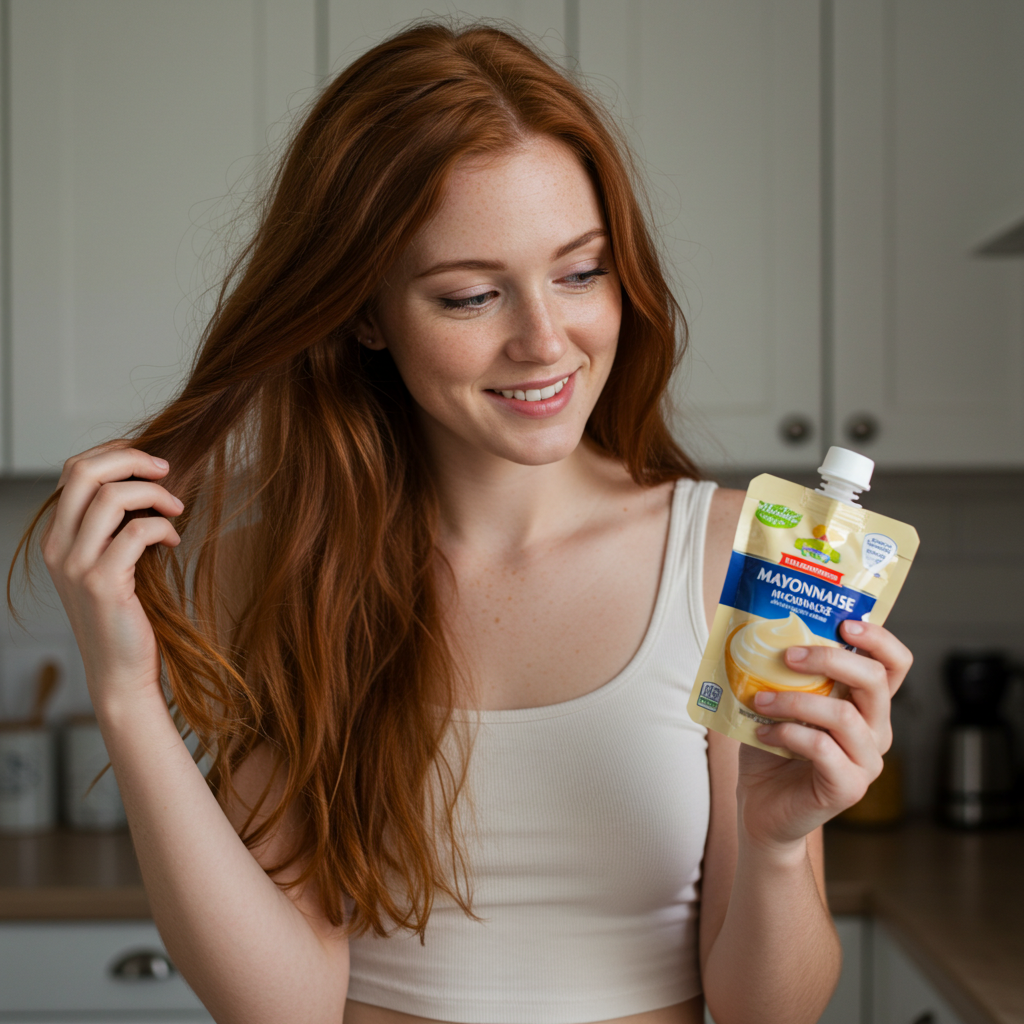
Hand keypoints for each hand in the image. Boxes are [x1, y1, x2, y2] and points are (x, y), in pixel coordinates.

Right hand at [41, 444, 183, 714]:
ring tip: (176, 509)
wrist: (119, 672)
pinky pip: (136, 531)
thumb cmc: (123, 615)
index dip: (114, 454)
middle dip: (131, 459)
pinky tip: (173, 540)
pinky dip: (162, 527)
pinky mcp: (103, 583)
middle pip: (85, 471)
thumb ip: (113, 527)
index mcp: (56, 537)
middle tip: (166, 469)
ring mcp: (76, 565)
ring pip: (112, 496)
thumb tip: (145, 482)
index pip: (74, 471)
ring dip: (154, 494)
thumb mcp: (110, 564)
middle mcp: (58, 548)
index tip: (150, 462)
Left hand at [736, 620, 911, 851]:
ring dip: (795, 701)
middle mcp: (876, 730)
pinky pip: (822, 749)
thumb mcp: (778, 700)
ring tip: (760, 700)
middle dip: (830, 659)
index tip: (845, 623)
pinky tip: (762, 732)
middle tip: (789, 655)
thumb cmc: (773, 748)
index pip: (894, 664)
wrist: (762, 806)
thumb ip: (783, 671)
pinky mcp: (849, 787)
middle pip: (874, 681)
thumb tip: (760, 629)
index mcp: (865, 704)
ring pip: (844, 716)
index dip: (879, 639)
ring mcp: (867, 761)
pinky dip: (787, 734)